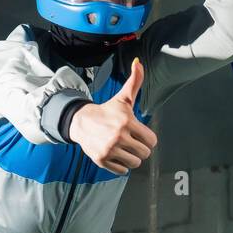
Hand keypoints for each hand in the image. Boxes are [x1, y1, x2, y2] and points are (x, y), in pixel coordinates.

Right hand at [67, 58, 158, 173]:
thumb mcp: (122, 98)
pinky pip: (122, 171)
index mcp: (127, 122)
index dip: (148, 139)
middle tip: (131, 142)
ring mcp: (109, 149)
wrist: (81, 122)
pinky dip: (121, 165)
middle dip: (140, 148)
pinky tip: (116, 154)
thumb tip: (138, 62)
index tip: (139, 134)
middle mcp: (118, 136)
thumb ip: (134, 82)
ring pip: (135, 163)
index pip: (152, 141)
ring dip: (132, 158)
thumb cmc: (107, 111)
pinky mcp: (101, 160)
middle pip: (145, 153)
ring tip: (124, 148)